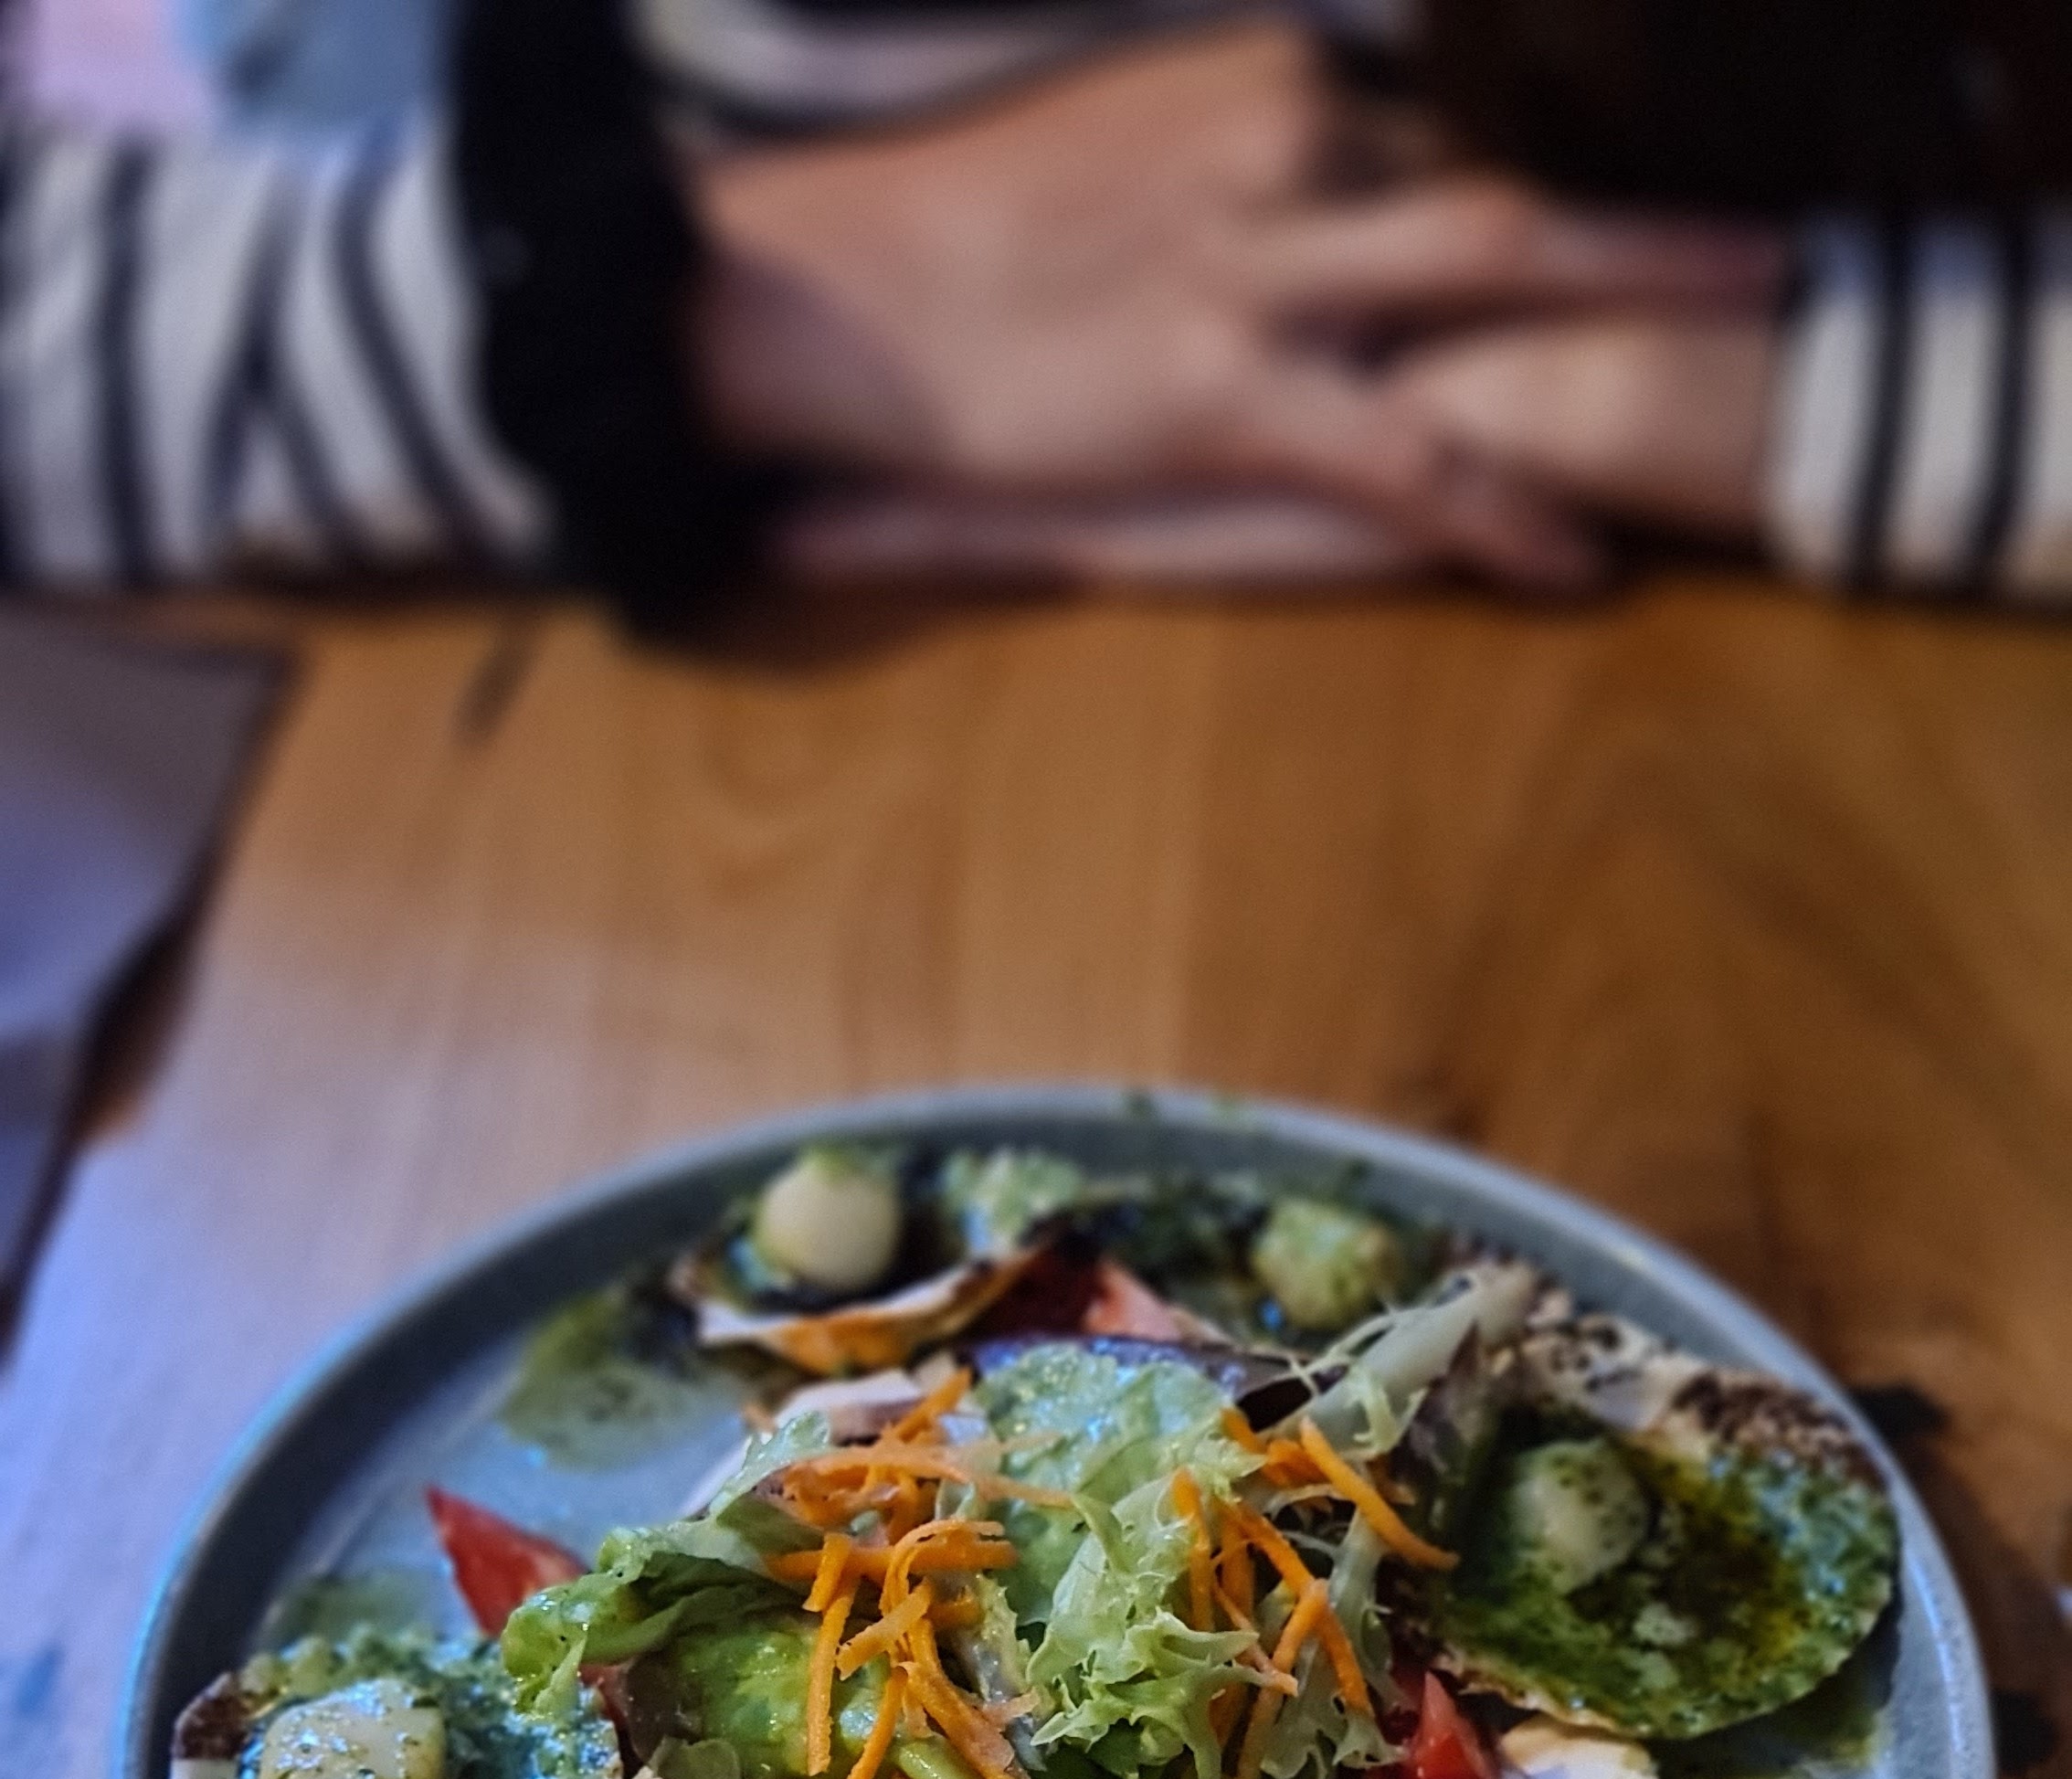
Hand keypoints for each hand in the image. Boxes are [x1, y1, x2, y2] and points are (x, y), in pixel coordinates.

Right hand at [692, 23, 1782, 593]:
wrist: (832, 293)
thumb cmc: (951, 242)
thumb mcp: (1118, 153)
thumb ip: (1230, 155)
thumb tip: (1313, 165)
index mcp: (1254, 81)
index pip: (1434, 108)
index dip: (1532, 158)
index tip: (1608, 207)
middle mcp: (1280, 143)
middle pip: (1502, 161)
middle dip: (1639, 208)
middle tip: (1764, 243)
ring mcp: (1262, 264)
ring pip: (1492, 272)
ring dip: (1634, 301)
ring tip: (1750, 335)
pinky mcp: (1227, 390)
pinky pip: (1407, 454)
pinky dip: (1505, 508)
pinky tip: (1576, 563)